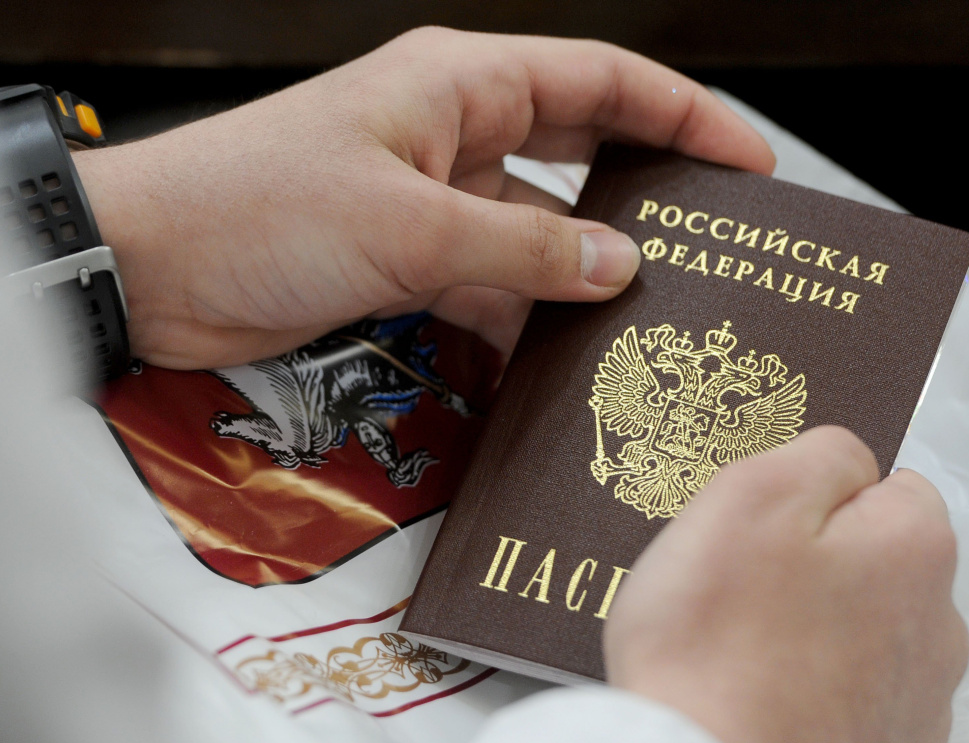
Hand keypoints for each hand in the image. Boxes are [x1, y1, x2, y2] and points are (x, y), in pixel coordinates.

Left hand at [72, 27, 774, 368]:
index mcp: (462, 86)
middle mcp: (456, 135)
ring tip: (649, 324)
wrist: (150, 269)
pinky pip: (494, 286)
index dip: (685, 118)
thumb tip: (619, 264)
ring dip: (582, 278)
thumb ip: (525, 247)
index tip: (747, 165)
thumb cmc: (257, 208)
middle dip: (648, 201)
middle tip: (716, 250)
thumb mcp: (411, 226)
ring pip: (539, 234)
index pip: (604, 84)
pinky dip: (524, 321)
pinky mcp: (410, 262)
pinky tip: (558, 361)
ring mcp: (435, 202)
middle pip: (583, 157)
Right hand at [605, 427, 967, 742]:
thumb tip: (853, 464)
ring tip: (743, 670)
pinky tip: (764, 724)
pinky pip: (855, 720)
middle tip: (740, 603)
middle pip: (879, 572)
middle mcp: (941, 631)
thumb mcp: (749, 498)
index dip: (818, 504)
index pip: (887, 487)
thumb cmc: (715, 643)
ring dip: (821, 647)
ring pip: (868, 648)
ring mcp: (921, 716)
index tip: (764, 538)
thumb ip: (818, 456)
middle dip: (823, 575)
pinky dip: (817, 715)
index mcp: (914, 549)